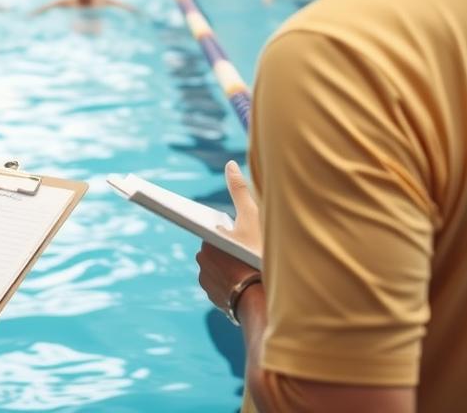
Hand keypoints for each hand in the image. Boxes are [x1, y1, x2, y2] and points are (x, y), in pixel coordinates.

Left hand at [196, 160, 262, 312]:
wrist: (264, 300)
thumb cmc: (258, 254)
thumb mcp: (252, 216)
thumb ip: (239, 189)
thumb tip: (229, 164)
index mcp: (206, 240)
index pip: (214, 230)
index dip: (228, 232)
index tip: (237, 236)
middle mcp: (201, 262)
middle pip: (217, 250)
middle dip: (230, 250)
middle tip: (248, 252)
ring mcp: (207, 284)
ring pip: (220, 269)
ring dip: (231, 269)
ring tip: (249, 269)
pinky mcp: (216, 301)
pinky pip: (223, 288)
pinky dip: (233, 286)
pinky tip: (247, 284)